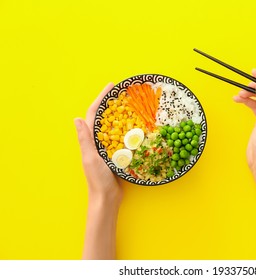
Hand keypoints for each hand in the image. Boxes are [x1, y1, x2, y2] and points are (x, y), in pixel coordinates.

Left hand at [74, 83, 122, 205]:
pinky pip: (122, 138)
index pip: (93, 114)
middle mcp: (98, 141)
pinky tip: (137, 127)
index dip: (101, 99)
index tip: (111, 86)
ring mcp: (107, 148)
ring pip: (114, 126)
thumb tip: (77, 119)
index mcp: (90, 140)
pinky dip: (128, 129)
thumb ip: (85, 140)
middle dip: (111, 103)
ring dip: (121, 114)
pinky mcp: (117, 154)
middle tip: (123, 93)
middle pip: (104, 117)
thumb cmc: (98, 180)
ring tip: (131, 105)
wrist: (107, 198)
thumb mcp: (91, 158)